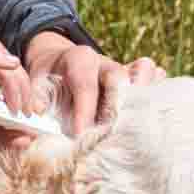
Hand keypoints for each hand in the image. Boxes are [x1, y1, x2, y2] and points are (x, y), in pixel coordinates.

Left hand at [25, 31, 166, 135]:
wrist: (60, 64)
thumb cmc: (47, 79)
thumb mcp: (35, 83)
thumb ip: (35, 96)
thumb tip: (36, 112)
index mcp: (79, 59)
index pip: (85, 85)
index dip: (84, 110)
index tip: (80, 134)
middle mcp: (104, 62)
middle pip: (118, 78)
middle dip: (117, 105)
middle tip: (114, 132)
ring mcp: (122, 70)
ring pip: (141, 73)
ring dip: (144, 93)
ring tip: (145, 116)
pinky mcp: (133, 81)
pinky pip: (150, 80)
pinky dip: (156, 91)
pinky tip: (159, 108)